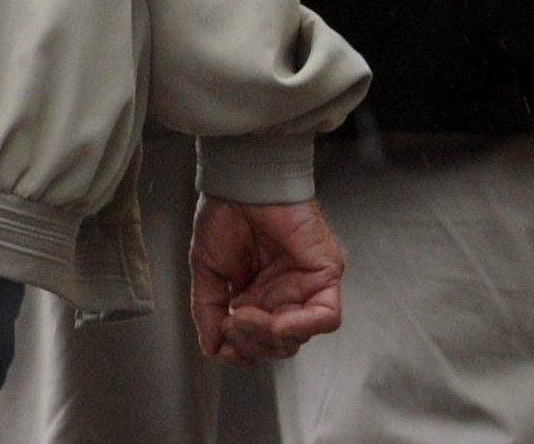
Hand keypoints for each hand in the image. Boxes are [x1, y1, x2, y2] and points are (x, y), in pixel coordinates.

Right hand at [189, 196, 344, 365]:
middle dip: (250, 343)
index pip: (255, 343)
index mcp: (254, 297)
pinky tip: (278, 321)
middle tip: (229, 321)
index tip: (220, 341)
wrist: (241, 181)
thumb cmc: (224, 212)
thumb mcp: (207, 268)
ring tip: (243, 314)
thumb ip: (208, 308)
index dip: (239, 351)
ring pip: (298, 337)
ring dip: (269, 336)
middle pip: (276, 346)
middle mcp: (281, 297)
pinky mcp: (324, 276)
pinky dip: (303, 326)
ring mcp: (304, 289)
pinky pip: (326, 317)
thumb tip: (211, 348)